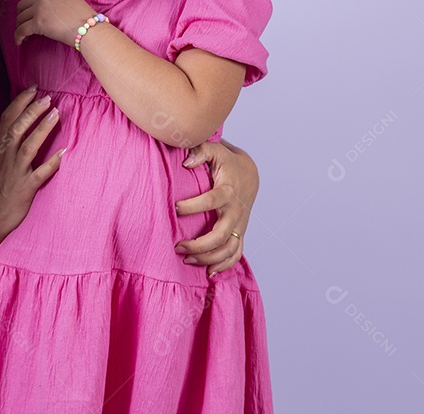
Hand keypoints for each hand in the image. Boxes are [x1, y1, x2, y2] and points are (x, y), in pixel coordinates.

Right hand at [0, 87, 63, 240]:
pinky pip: (40, 174)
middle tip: (46, 97)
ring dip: (42, 129)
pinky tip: (64, 152)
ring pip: (28, 146)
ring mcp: (16, 172)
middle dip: (31, 110)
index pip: (7, 119)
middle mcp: (7, 157)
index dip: (19, 102)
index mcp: (0, 150)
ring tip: (56, 114)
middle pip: (17, 128)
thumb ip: (8, 146)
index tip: (32, 88)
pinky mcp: (25, 188)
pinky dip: (52, 163)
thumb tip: (21, 129)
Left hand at [15, 0, 95, 46]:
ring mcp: (39, 10)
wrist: (89, 28)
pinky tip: (19, 42)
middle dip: (21, 15)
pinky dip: (17, 37)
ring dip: (20, 27)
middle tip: (25, 24)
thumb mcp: (73, 0)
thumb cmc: (86, 18)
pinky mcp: (37, 24)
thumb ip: (59, 0)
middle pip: (22, 4)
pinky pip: (21, 30)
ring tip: (24, 36)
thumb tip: (54, 9)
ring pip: (20, 17)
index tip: (26, 5)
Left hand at [174, 139, 259, 275]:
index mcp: (228, 191)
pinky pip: (236, 254)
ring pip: (228, 248)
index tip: (175, 208)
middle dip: (199, 244)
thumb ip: (200, 151)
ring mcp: (239, 224)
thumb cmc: (226, 163)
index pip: (212, 201)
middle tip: (177, 246)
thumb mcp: (215, 151)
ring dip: (207, 258)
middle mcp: (235, 211)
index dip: (193, 206)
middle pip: (221, 234)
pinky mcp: (240, 233)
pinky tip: (208, 272)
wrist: (249, 175)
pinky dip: (224, 265)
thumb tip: (185, 162)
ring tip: (185, 259)